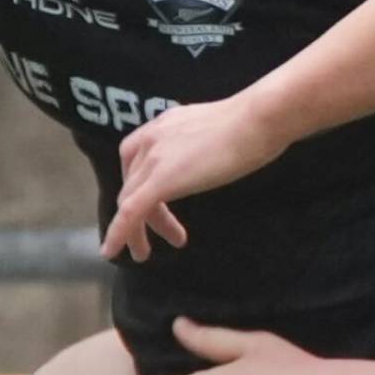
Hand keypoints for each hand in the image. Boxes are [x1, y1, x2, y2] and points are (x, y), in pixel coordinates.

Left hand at [102, 93, 290, 260]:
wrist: (258, 120)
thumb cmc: (253, 125)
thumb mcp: (215, 133)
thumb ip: (201, 145)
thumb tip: (210, 159)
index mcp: (163, 125)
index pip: (136, 160)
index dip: (140, 188)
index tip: (155, 209)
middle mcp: (150, 138)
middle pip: (133, 184)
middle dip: (145, 215)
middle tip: (168, 235)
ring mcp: (153, 158)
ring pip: (129, 201)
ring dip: (135, 231)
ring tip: (146, 254)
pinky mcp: (161, 180)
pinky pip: (130, 212)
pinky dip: (119, 233)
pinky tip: (116, 251)